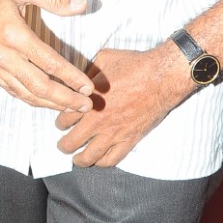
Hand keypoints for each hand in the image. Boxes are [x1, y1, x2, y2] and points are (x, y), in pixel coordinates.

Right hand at [0, 0, 94, 112]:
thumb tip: (82, 6)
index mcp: (13, 35)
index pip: (49, 63)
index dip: (72, 78)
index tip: (89, 88)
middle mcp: (2, 55)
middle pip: (39, 86)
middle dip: (65, 99)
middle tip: (87, 106)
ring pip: (25, 93)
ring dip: (50, 103)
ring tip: (71, 108)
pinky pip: (11, 89)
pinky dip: (30, 99)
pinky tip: (44, 101)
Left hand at [54, 44, 184, 166]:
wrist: (162, 77)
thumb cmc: (134, 65)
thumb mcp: (103, 59)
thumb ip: (88, 71)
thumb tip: (81, 78)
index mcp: (88, 101)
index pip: (63, 119)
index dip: (60, 122)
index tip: (63, 122)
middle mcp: (97, 121)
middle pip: (70, 143)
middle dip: (63, 145)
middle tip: (63, 144)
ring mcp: (114, 133)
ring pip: (88, 157)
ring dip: (79, 159)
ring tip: (77, 158)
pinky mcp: (130, 140)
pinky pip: (112, 160)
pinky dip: (102, 163)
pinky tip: (99, 159)